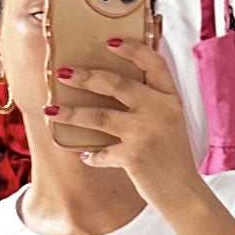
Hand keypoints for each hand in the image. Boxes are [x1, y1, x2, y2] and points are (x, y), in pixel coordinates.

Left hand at [45, 38, 203, 213]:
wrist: (184, 192)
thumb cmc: (174, 157)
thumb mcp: (172, 122)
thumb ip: (153, 102)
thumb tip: (116, 87)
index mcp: (170, 98)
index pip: (153, 63)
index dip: (132, 49)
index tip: (110, 41)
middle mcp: (159, 110)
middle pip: (116, 84)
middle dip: (86, 77)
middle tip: (63, 72)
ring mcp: (145, 133)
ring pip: (99, 115)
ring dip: (71, 113)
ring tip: (51, 109)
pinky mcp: (133, 156)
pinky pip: (101, 152)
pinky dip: (91, 155)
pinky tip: (84, 155)